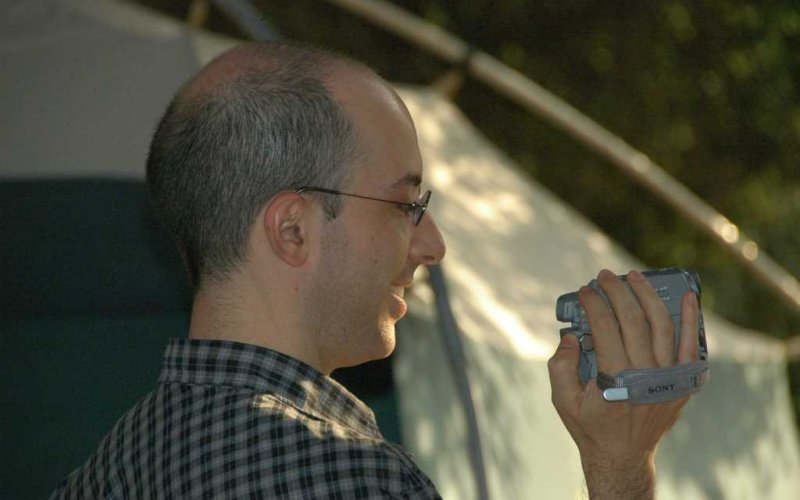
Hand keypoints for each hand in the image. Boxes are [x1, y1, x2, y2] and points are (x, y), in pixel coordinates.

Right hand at [548, 269, 699, 498]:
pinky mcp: (683, 382)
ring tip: (634, 276)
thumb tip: (570, 335)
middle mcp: (646, 376)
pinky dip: (690, 319)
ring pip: (662, 325)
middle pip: (633, 320)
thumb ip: (560, 365)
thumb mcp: (563, 399)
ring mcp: (669, 379)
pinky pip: (691, 346)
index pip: (605, 328)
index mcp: (614, 379)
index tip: (585, 290)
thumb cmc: (590, 425)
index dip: (593, 304)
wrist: (623, 455)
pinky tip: (687, 295)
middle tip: (604, 275)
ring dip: (648, 296)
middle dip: (617, 292)